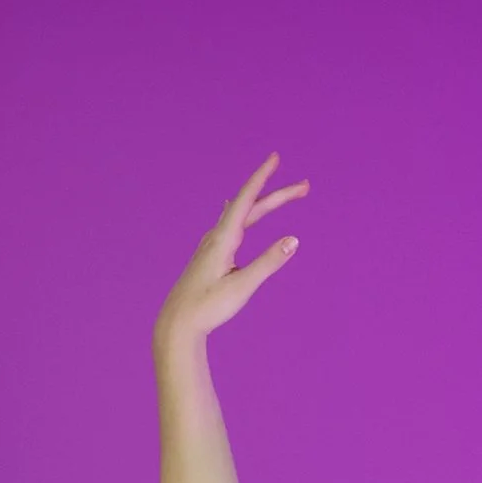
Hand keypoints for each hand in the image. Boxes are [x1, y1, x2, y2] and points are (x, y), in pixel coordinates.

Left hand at [155, 152, 307, 354]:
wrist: (176, 324)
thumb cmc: (207, 308)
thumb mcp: (242, 288)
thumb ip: (268, 263)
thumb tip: (294, 240)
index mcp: (223, 239)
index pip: (247, 199)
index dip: (262, 176)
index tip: (275, 157)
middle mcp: (216, 237)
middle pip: (250, 206)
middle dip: (278, 195)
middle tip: (304, 187)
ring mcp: (210, 245)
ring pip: (240, 214)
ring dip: (263, 204)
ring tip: (281, 195)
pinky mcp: (209, 256)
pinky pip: (229, 224)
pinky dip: (242, 212)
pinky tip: (233, 211)